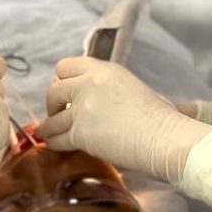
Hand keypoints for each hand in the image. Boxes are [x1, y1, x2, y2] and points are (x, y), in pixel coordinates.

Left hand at [36, 57, 211, 183]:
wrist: (164, 137)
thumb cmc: (161, 117)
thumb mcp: (133, 87)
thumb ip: (110, 88)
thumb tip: (102, 101)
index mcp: (104, 70)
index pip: (66, 66)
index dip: (62, 80)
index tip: (66, 92)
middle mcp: (89, 84)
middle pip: (54, 90)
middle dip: (53, 103)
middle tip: (58, 114)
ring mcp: (83, 108)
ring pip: (52, 118)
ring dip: (49, 127)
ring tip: (47, 133)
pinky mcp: (81, 133)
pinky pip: (58, 139)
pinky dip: (54, 143)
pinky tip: (54, 146)